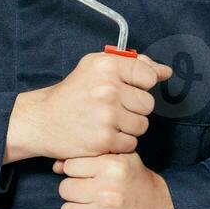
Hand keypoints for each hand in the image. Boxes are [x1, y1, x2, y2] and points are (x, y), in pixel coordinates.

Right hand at [6, 52, 172, 161]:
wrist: (43, 120)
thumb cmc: (74, 92)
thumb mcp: (97, 67)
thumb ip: (134, 65)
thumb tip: (165, 71)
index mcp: (107, 66)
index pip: (149, 76)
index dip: (141, 85)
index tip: (128, 89)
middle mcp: (108, 88)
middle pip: (148, 103)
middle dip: (135, 108)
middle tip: (114, 108)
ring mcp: (106, 115)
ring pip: (142, 125)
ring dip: (129, 127)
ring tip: (108, 122)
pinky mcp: (104, 139)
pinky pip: (131, 143)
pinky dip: (121, 143)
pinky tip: (104, 135)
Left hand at [53, 153, 179, 208]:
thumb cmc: (138, 182)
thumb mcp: (123, 159)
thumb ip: (92, 156)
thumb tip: (56, 165)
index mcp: (113, 167)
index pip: (71, 166)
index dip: (77, 171)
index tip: (88, 176)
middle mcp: (109, 192)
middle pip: (65, 189)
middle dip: (75, 191)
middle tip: (89, 193)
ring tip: (92, 208)